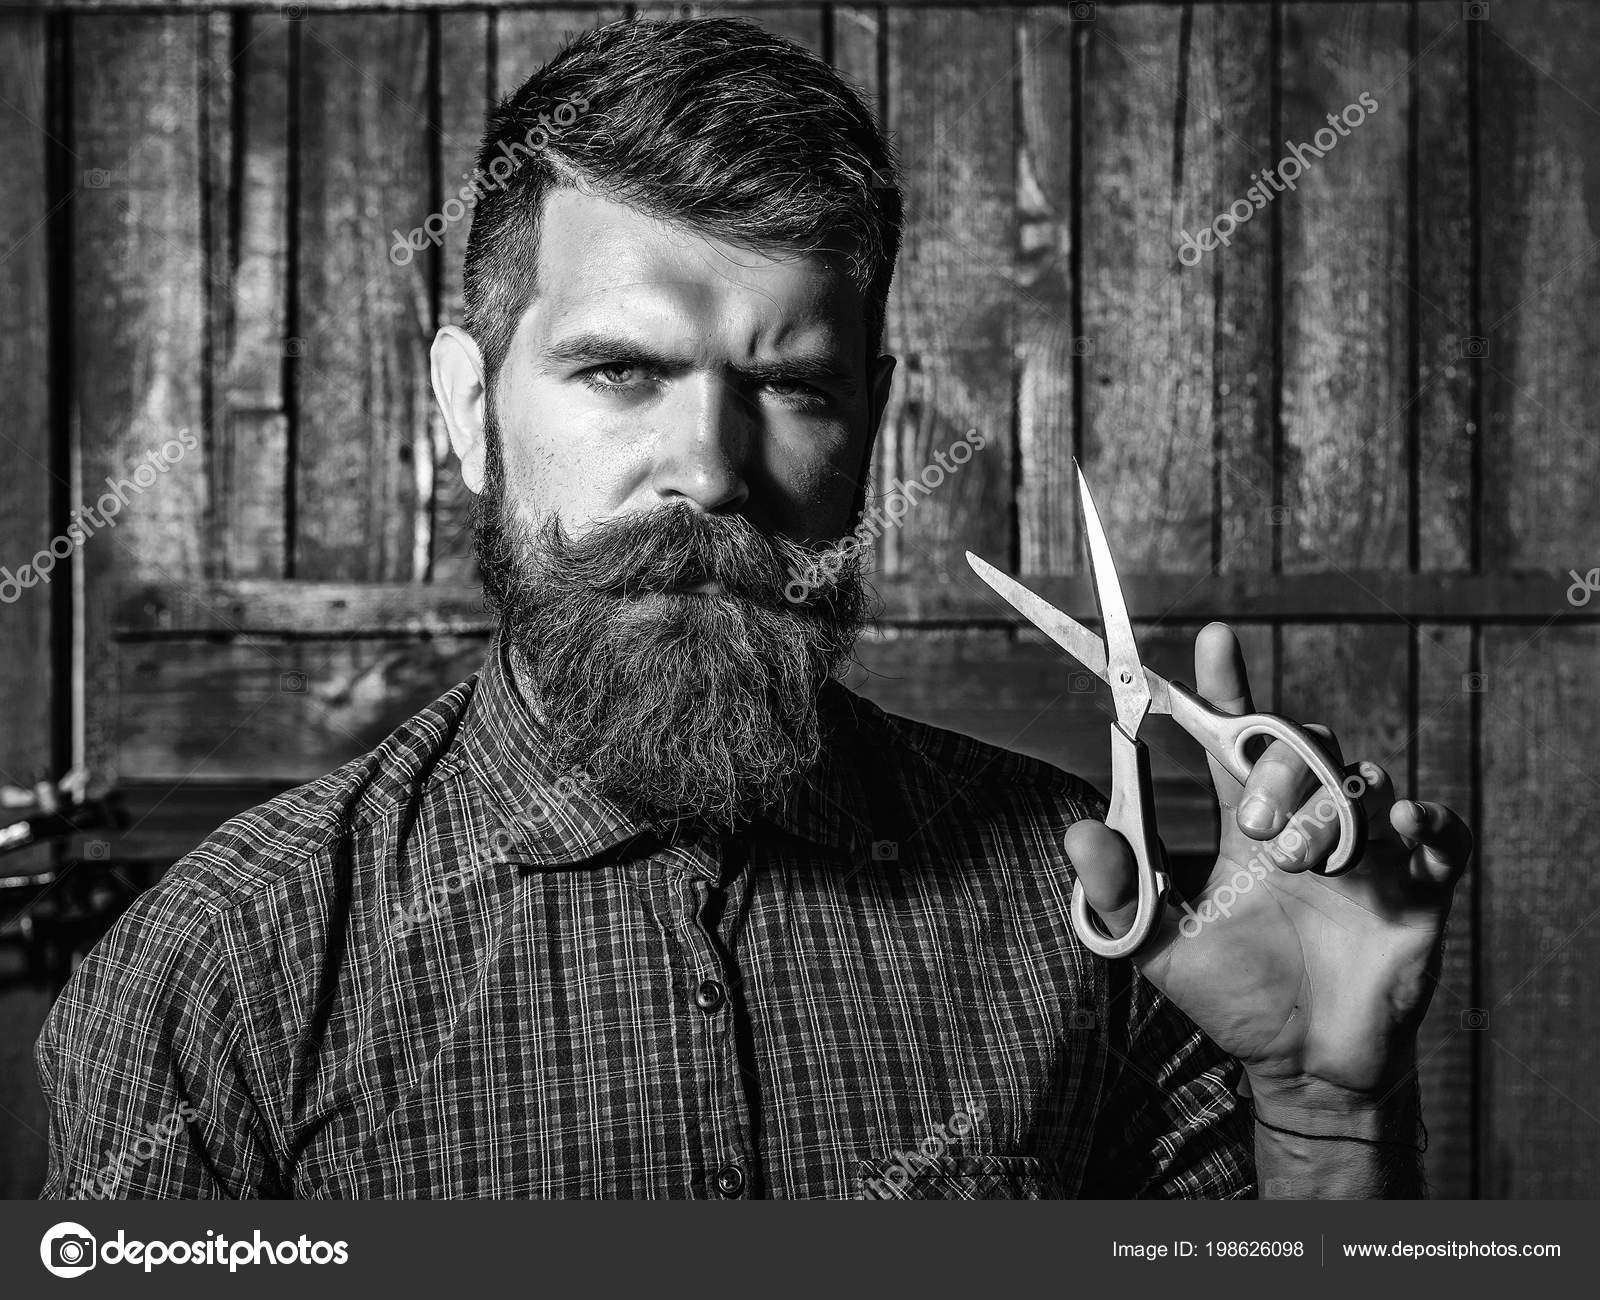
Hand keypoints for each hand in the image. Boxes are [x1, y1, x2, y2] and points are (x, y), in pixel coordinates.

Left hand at [1061, 622, 1472, 1124]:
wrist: (1304, 1065)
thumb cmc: (1234, 998)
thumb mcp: (1160, 946)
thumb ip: (1119, 891)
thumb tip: (1076, 831)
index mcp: (1246, 822)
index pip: (1235, 735)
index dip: (1226, 684)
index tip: (1214, 638)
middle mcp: (1307, 821)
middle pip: (1303, 744)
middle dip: (1279, 766)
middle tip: (1254, 823)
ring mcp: (1366, 852)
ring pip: (1364, 781)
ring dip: (1330, 810)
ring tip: (1304, 863)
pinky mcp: (1420, 889)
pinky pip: (1441, 832)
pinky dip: (1424, 822)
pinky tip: (1396, 832)